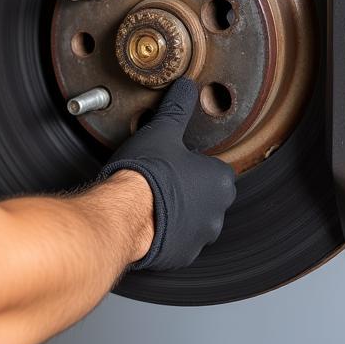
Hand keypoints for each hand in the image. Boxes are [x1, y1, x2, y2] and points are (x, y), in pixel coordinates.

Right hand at [97, 78, 236, 270]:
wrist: (123, 215)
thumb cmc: (146, 173)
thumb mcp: (162, 131)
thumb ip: (178, 107)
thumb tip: (186, 87)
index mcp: (221, 181)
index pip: (215, 168)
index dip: (194, 163)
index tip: (177, 161)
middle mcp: (218, 212)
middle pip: (207, 195)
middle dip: (189, 188)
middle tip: (164, 177)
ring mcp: (201, 238)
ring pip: (194, 219)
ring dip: (180, 211)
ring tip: (155, 198)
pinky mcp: (183, 256)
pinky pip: (179, 241)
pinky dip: (169, 232)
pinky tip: (150, 219)